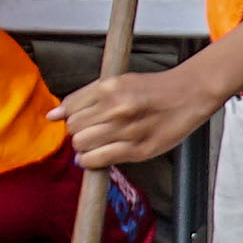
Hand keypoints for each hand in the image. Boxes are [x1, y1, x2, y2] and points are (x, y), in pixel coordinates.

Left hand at [62, 61, 222, 168]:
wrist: (189, 94)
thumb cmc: (155, 89)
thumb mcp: (119, 82)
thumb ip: (86, 97)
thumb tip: (53, 115)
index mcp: (109, 87)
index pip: (70, 107)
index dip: (70, 116)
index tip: (79, 120)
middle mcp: (116, 107)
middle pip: (73, 128)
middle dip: (77, 132)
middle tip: (92, 131)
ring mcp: (127, 130)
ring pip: (82, 145)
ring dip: (84, 147)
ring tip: (97, 143)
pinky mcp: (138, 149)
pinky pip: (99, 160)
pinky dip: (91, 161)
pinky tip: (98, 155)